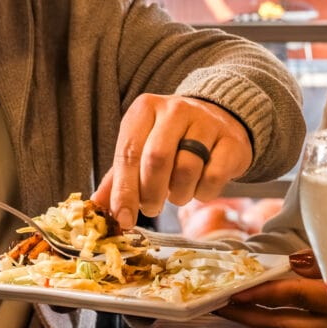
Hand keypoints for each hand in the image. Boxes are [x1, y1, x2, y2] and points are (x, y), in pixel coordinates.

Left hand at [91, 93, 251, 229]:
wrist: (219, 120)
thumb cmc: (172, 140)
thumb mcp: (142, 148)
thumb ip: (118, 177)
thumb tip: (95, 208)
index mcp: (145, 108)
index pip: (128, 152)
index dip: (124, 190)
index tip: (123, 218)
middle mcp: (175, 109)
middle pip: (157, 159)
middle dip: (151, 193)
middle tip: (152, 207)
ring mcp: (206, 121)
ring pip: (187, 169)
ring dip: (179, 194)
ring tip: (177, 192)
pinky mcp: (231, 140)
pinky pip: (214, 177)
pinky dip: (203, 193)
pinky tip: (200, 186)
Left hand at [215, 249, 326, 327]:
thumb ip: (321, 260)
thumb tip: (293, 260)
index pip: (294, 295)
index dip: (264, 293)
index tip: (237, 292)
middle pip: (283, 323)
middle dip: (248, 316)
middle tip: (219, 306)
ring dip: (257, 319)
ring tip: (231, 308)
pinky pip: (297, 327)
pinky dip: (275, 318)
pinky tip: (259, 311)